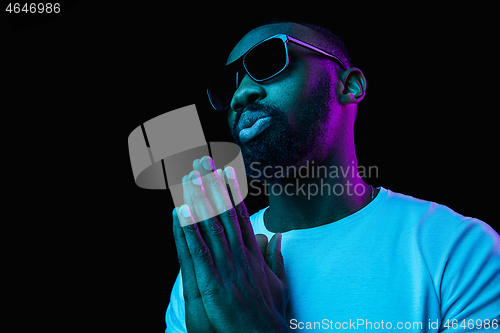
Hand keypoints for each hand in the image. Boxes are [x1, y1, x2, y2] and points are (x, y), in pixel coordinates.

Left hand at [172, 156, 289, 332]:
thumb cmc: (269, 315)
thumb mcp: (279, 283)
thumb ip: (275, 258)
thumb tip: (277, 237)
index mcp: (251, 254)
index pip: (239, 215)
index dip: (229, 191)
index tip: (224, 169)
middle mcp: (238, 256)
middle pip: (222, 214)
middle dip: (211, 186)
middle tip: (202, 161)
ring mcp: (225, 268)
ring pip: (209, 227)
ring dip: (198, 200)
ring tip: (189, 176)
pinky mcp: (211, 285)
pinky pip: (196, 252)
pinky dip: (188, 231)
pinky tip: (179, 212)